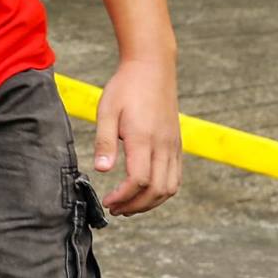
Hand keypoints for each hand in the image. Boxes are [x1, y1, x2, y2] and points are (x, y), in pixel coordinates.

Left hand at [92, 54, 181, 215]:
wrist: (152, 68)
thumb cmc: (126, 87)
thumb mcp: (107, 111)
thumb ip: (104, 142)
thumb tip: (101, 171)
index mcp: (143, 138)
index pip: (139, 181)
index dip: (123, 197)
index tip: (107, 202)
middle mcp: (163, 146)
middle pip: (157, 191)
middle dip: (136, 206)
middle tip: (115, 209)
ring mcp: (173, 146)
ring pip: (170, 188)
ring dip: (150, 203)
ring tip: (128, 206)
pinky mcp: (177, 144)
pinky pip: (176, 177)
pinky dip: (162, 192)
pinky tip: (145, 192)